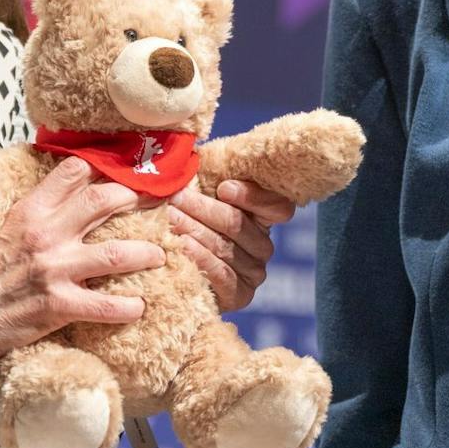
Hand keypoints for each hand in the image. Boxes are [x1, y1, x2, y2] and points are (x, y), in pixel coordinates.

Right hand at [0, 157, 165, 368]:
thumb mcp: (6, 227)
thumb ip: (39, 210)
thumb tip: (71, 190)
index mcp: (31, 210)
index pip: (73, 171)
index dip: (104, 166)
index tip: (125, 169)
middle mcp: (45, 234)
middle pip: (103, 202)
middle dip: (135, 199)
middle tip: (155, 204)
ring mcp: (54, 270)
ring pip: (116, 254)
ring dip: (146, 254)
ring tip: (160, 255)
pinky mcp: (58, 305)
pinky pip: (105, 305)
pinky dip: (128, 307)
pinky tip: (140, 306)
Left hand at [168, 180, 295, 311]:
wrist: (180, 276)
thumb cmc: (191, 226)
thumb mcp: (202, 199)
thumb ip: (207, 179)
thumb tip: (193, 153)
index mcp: (262, 218)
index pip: (278, 206)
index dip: (253, 196)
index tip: (224, 188)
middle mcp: (264, 246)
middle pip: (238, 224)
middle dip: (203, 208)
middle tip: (176, 198)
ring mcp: (254, 272)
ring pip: (225, 246)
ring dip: (194, 230)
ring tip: (170, 218)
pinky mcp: (241, 295)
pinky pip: (222, 274)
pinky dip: (200, 258)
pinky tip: (183, 246)